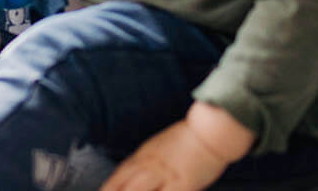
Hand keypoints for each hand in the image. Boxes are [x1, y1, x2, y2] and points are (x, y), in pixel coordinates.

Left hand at [101, 104, 253, 190]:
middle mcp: (150, 166)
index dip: (107, 189)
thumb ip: (143, 162)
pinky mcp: (183, 185)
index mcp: (143, 157)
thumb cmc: (186, 140)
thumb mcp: (157, 147)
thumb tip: (129, 176)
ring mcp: (166, 176)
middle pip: (124, 186)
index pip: (118, 176)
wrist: (210, 132)